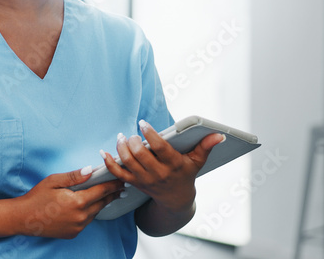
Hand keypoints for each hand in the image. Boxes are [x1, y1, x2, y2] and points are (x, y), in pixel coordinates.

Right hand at [13, 166, 124, 238]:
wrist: (23, 218)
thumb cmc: (37, 197)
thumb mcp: (54, 181)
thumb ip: (74, 176)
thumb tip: (91, 170)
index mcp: (77, 201)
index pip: (101, 191)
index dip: (113, 185)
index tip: (122, 180)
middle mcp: (80, 216)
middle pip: (101, 203)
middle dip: (111, 194)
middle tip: (121, 187)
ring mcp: (77, 226)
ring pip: (94, 213)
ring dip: (100, 204)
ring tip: (106, 196)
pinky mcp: (73, 233)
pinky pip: (86, 221)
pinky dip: (88, 213)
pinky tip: (87, 206)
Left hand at [100, 120, 224, 213]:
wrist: (175, 199)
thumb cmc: (185, 174)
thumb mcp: (197, 161)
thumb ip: (206, 146)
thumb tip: (219, 134)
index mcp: (173, 165)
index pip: (160, 148)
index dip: (150, 134)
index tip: (143, 124)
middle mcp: (157, 173)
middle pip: (140, 155)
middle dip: (133, 141)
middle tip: (133, 133)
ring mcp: (144, 179)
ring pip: (127, 162)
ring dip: (121, 148)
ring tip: (121, 137)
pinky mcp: (134, 183)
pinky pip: (117, 174)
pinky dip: (109, 163)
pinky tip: (104, 152)